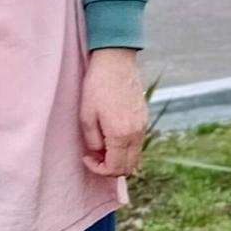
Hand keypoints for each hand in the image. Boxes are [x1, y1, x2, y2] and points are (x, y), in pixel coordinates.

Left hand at [79, 48, 147, 176]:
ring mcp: (143, 125)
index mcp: (122, 135)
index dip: (99, 169)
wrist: (115, 61)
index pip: (116, 168)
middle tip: (94, 155)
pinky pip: (138, 142)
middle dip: (111, 167)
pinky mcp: (144, 117)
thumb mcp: (87, 115)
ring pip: (135, 156)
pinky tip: (112, 135)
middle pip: (130, 167)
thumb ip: (93, 140)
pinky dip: (126, 147)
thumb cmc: (97, 86)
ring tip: (102, 145)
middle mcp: (137, 133)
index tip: (87, 158)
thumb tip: (98, 153)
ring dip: (119, 158)